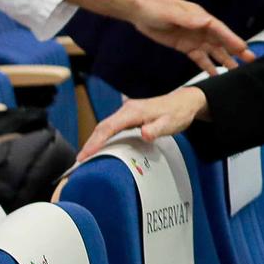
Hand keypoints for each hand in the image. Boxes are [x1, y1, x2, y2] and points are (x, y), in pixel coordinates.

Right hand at [77, 87, 207, 161]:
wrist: (184, 102)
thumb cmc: (178, 113)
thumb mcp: (170, 123)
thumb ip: (156, 129)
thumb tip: (143, 133)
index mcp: (133, 111)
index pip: (108, 127)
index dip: (95, 141)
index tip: (85, 154)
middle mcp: (126, 110)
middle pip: (102, 127)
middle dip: (90, 143)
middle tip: (80, 161)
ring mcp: (127, 113)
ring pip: (105, 127)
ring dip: (94, 141)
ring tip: (85, 157)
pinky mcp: (129, 117)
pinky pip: (111, 128)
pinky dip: (103, 138)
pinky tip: (100, 148)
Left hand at [131, 0, 255, 74]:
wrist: (139, 12)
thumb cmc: (156, 8)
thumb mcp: (171, 12)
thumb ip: (188, 18)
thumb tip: (206, 21)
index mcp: (200, 17)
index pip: (220, 30)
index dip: (232, 39)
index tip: (243, 48)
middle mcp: (201, 28)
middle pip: (221, 42)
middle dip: (235, 51)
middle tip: (250, 61)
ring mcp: (194, 38)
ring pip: (213, 52)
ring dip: (225, 61)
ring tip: (238, 72)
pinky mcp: (185, 46)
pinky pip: (200, 58)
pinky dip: (209, 66)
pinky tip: (216, 75)